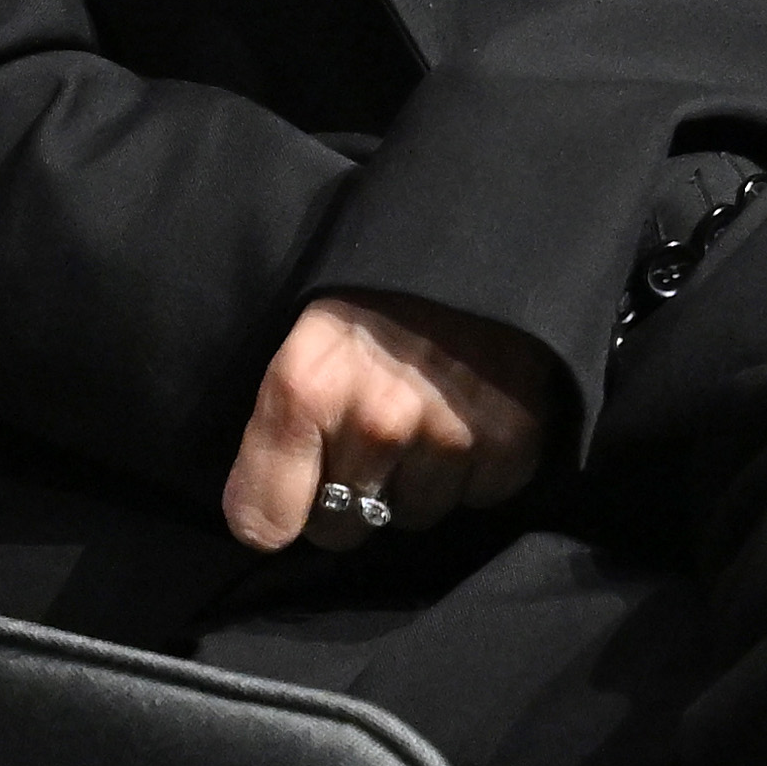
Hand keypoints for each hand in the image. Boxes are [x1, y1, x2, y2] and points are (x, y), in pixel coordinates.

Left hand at [219, 291, 558, 550]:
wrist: (484, 235)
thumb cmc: (377, 286)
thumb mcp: (303, 330)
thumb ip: (274, 423)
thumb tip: (257, 521)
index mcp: (305, 388)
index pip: (265, 523)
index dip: (275, 513)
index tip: (288, 497)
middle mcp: (374, 422)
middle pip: (341, 530)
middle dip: (349, 495)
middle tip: (368, 430)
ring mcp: (446, 438)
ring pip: (410, 517)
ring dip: (415, 481)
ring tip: (425, 409)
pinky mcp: (509, 447)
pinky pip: (474, 499)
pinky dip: (473, 469)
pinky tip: (470, 412)